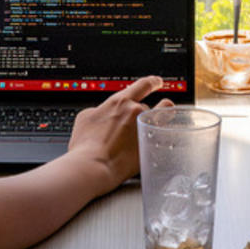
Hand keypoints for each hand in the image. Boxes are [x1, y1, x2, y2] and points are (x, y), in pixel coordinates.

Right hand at [65, 75, 167, 190]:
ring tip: (154, 130)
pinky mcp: (150, 146)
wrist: (92, 166)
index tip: (157, 82)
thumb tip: (104, 114)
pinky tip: (155, 144)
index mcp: (120, 102)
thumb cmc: (85, 145)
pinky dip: (161, 139)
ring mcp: (145, 128)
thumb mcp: (85, 118)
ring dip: (157, 123)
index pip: (143, 85)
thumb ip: (100, 111)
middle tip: (138, 125)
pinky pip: (163, 138)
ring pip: (159, 120)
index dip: (153, 82)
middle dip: (143, 115)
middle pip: (148, 107)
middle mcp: (136, 111)